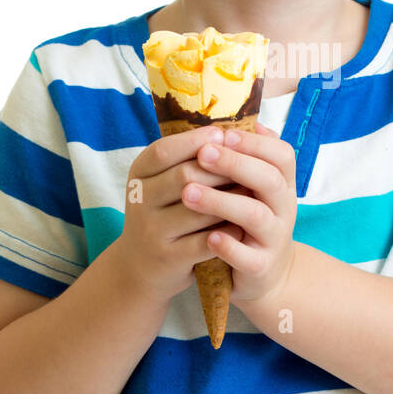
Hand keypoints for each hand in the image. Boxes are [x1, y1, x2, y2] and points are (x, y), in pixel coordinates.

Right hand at [116, 125, 247, 305]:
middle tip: (249, 166)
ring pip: (199, 209)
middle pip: (184, 175)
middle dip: (221, 169)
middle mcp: (140, 200)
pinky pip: (205, 240)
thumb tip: (234, 127)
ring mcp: (151, 230)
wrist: (142, 266)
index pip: (164, 151)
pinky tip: (243, 225)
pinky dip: (228, 231)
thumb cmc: (165, 213)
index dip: (195, 141)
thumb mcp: (163, 182)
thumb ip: (189, 157)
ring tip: (254, 192)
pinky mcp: (167, 257)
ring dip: (231, 199)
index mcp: (138, 173)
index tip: (222, 134)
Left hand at [180, 121, 297, 306]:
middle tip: (202, 154)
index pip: (281, 155)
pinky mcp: (261, 266)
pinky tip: (206, 236)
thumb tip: (235, 119)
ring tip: (189, 194)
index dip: (254, 143)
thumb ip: (247, 158)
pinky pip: (247, 256)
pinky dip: (227, 245)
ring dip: (221, 202)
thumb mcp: (254, 188)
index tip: (222, 134)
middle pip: (269, 179)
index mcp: (282, 184)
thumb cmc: (250, 222)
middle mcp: (284, 208)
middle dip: (235, 164)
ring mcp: (274, 238)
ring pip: (255, 215)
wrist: (264, 275)